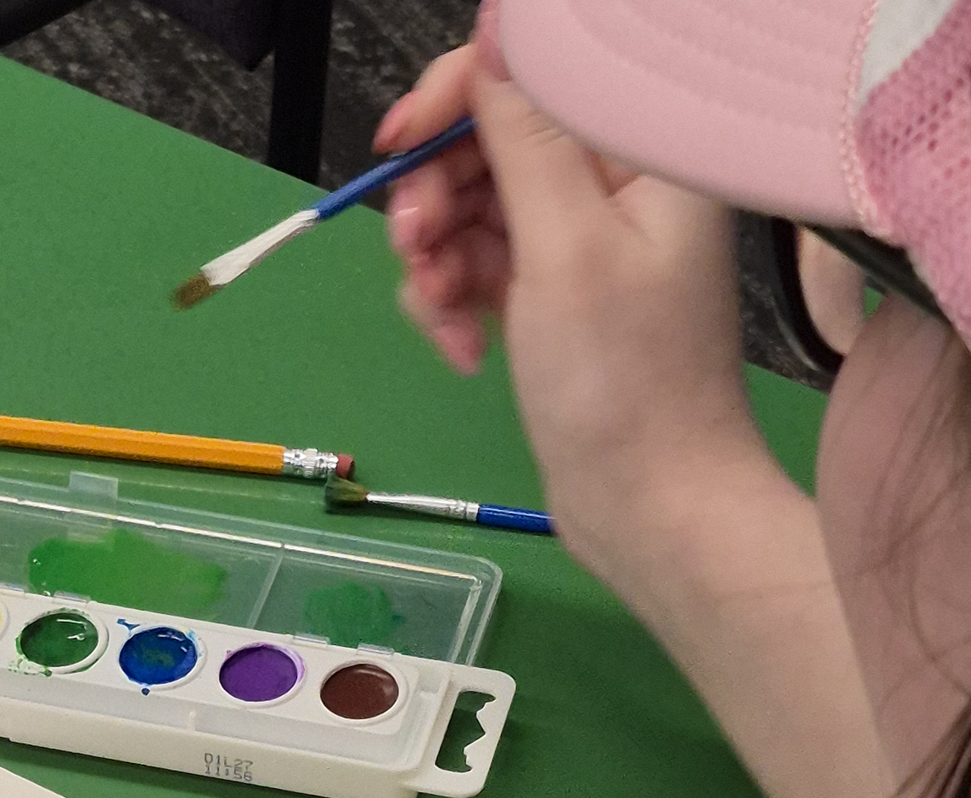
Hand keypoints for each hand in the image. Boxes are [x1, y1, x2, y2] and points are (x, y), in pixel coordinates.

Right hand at [375, 6, 775, 601]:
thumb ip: (526, 133)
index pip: (529, 75)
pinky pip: (472, 265)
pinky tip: (461, 348)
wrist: (647, 504)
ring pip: (468, 208)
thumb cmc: (623, 383)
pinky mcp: (548, 292)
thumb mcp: (564, 246)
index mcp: (642, 152)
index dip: (453, 97)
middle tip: (413, 252)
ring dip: (434, 260)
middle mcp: (613, 184)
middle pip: (486, 141)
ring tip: (440, 317)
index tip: (395, 146)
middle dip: (434, 196)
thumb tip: (497, 29)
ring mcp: (578, 240)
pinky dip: (450, 302)